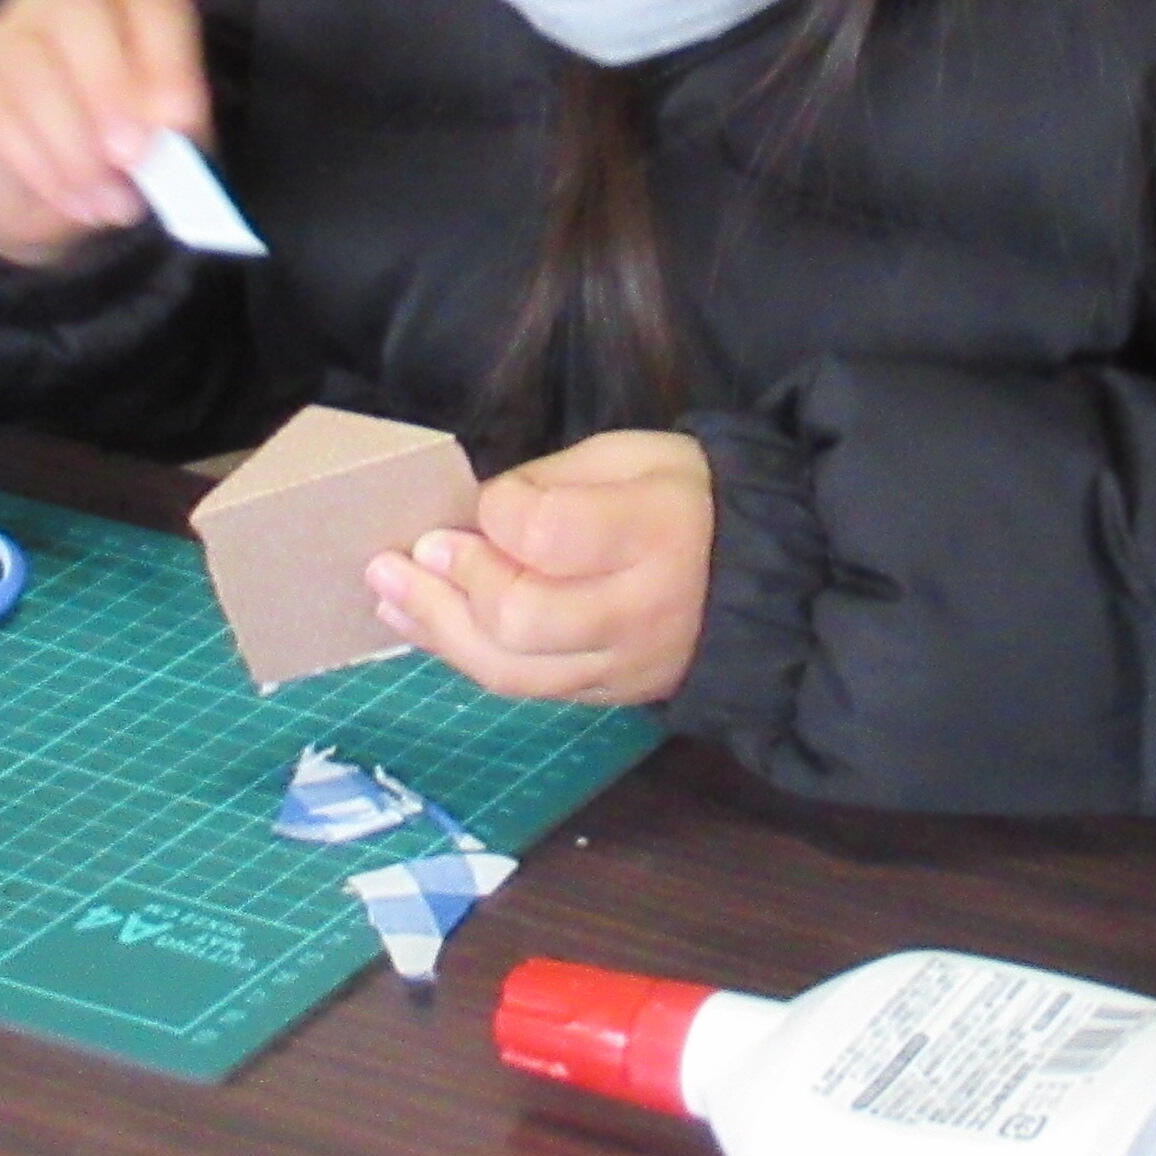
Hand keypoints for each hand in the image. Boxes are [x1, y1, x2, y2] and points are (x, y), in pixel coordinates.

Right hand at [0, 0, 211, 265]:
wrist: (42, 184)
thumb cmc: (116, 140)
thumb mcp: (158, 132)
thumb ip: (168, 127)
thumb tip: (171, 139)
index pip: (149, 2)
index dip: (168, 61)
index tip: (182, 123)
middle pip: (78, 18)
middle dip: (110, 90)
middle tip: (133, 157)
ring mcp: (3, 39)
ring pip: (34, 76)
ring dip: (80, 152)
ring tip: (114, 204)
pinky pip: (3, 125)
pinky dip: (48, 173)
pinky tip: (79, 204)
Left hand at [370, 428, 710, 705]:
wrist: (768, 578)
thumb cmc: (688, 498)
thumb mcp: (630, 457)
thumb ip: (551, 483)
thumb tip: (474, 518)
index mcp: (655, 531)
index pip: (548, 536)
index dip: (496, 518)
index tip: (481, 502)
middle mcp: (640, 611)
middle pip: (519, 619)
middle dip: (450, 586)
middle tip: (403, 556)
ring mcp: (624, 667)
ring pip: (512, 671)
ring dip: (436, 631)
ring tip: (388, 595)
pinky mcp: (610, 699)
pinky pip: (526, 690)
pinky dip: (466, 656)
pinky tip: (426, 625)